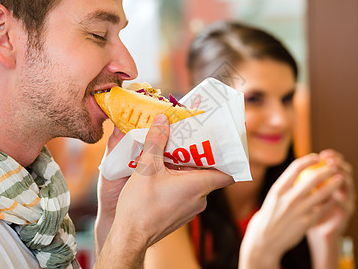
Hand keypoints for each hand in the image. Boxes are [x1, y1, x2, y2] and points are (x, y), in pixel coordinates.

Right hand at [95, 114, 233, 267]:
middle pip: (209, 175)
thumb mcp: (147, 167)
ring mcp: (191, 210)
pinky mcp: (180, 216)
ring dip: (186, 171)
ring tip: (172, 155)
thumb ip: (156, 140)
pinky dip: (179, 184)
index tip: (221, 145)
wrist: (129, 237)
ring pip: (196, 185)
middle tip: (188, 142)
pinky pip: (186, 195)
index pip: (228, 173)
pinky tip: (163, 175)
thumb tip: (162, 119)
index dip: (227, 159)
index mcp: (198, 186)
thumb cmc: (140, 205)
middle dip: (198, 158)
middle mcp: (200, 200)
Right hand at [239, 154, 343, 268]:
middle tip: (333, 166)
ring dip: (333, 184)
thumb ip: (285, 186)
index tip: (317, 157)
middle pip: (313, 178)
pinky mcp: (306, 223)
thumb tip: (299, 172)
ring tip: (340, 179)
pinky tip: (334, 198)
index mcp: (278, 189)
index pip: (296, 167)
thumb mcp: (272, 197)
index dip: (308, 160)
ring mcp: (298, 211)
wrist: (264, 241)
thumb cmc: (269, 216)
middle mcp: (288, 199)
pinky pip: (323, 209)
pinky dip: (330, 202)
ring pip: (322, 194)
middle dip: (327, 169)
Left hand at [307, 149, 355, 239]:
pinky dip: (340, 200)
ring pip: (349, 186)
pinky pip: (345, 205)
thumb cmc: (305, 209)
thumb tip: (297, 163)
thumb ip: (303, 180)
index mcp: (333, 179)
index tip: (322, 154)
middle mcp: (342, 188)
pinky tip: (334, 196)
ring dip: (342, 179)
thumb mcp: (302, 193)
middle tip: (330, 161)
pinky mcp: (346, 213)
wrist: (314, 231)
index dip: (332, 156)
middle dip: (339, 164)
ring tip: (335, 174)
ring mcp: (347, 200)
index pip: (336, 163)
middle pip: (346, 171)